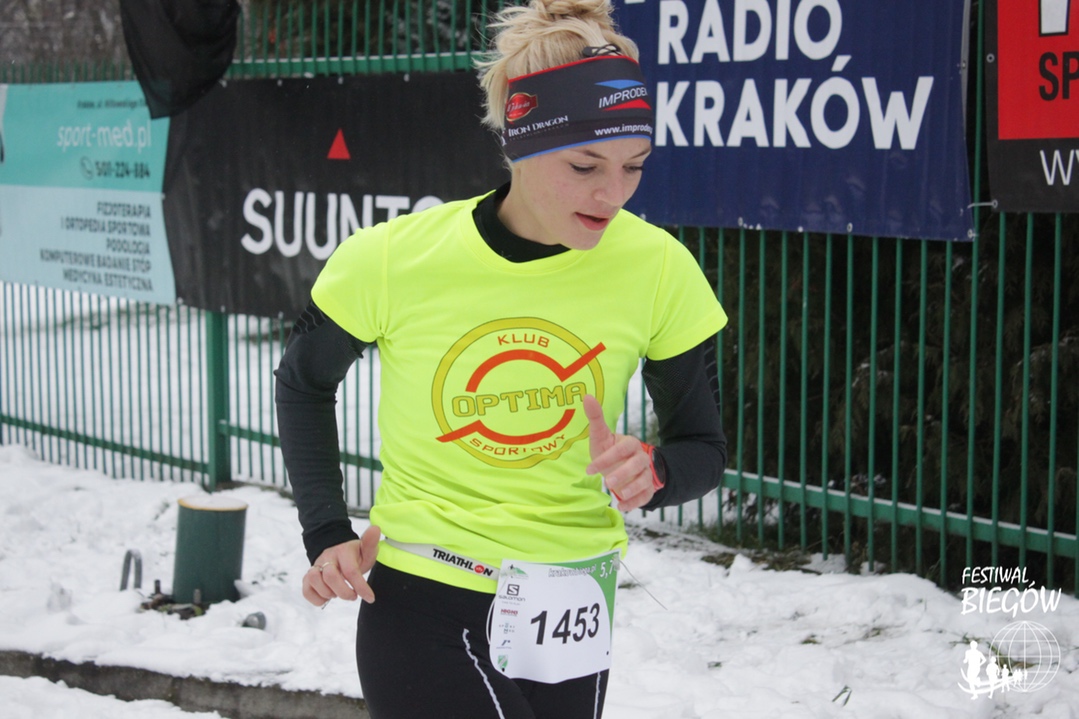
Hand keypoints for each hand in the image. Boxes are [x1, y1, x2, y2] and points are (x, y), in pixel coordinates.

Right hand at [302, 524, 380, 605]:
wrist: (336, 551)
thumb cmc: (353, 555)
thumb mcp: (366, 550)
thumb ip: (370, 543)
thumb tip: (376, 529)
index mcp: (343, 551)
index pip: (351, 570)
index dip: (360, 587)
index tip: (370, 597)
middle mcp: (327, 558)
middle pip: (330, 576)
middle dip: (344, 592)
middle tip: (352, 595)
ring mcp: (315, 567)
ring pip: (314, 581)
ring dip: (328, 593)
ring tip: (338, 593)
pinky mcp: (308, 578)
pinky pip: (306, 591)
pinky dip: (317, 599)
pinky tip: (327, 597)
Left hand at [583, 395, 656, 511]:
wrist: (624, 469)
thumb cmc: (609, 452)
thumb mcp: (601, 437)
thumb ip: (596, 418)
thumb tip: (587, 396)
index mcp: (630, 444)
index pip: (623, 449)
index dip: (607, 458)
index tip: (589, 469)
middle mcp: (641, 458)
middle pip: (636, 464)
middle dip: (623, 473)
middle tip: (608, 482)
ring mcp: (646, 474)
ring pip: (644, 480)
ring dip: (632, 488)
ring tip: (617, 494)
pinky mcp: (647, 489)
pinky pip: (646, 496)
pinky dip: (636, 502)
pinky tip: (622, 507)